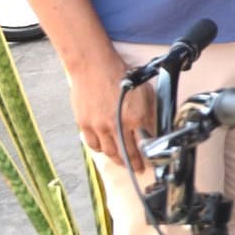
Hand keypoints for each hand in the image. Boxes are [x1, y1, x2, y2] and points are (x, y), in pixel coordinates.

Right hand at [70, 53, 150, 172]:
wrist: (94, 66)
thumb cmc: (121, 75)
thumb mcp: (145, 94)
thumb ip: (147, 114)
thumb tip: (149, 130)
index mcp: (135, 118)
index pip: (142, 147)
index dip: (144, 158)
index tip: (146, 163)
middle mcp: (116, 125)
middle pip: (125, 153)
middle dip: (132, 163)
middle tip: (136, 168)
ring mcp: (99, 126)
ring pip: (109, 151)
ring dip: (117, 158)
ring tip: (122, 160)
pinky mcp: (84, 124)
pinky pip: (93, 144)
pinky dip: (100, 148)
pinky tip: (105, 148)